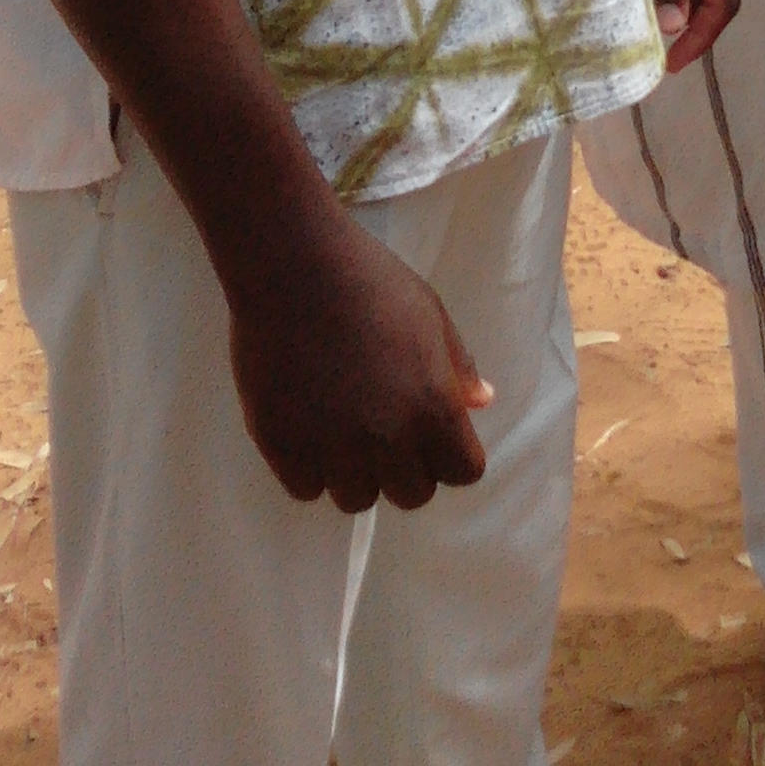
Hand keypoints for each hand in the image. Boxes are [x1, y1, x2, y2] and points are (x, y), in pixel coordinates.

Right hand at [228, 209, 492, 511]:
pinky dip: (309, 468)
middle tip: (384, 430)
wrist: (295, 266)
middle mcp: (387, 440)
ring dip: (355, 472)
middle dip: (405, 469)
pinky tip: (307, 427)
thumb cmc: (371, 281)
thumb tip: (481, 402)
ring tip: (341, 427)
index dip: (451, 456)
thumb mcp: (431, 315)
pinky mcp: (284, 448)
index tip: (433, 437)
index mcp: (433, 408)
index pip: (463, 472)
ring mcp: (333, 449)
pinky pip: (306, 488)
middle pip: (412, 495)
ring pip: (356, 499)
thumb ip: (457, 366)